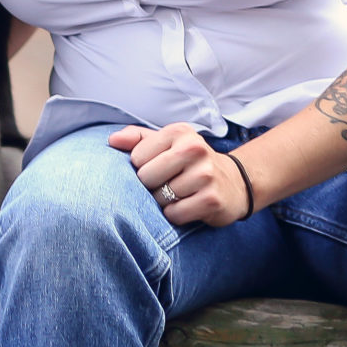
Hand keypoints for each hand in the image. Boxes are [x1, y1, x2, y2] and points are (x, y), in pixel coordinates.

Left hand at [109, 123, 253, 226]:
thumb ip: (137, 138)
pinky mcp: (212, 199)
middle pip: (146, 177)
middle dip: (151, 186)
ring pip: (160, 198)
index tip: (159, 168)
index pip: (136, 157)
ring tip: (180, 194)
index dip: (142, 168)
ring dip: (164, 202)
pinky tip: (188, 206)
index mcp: (179, 132)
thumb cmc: (190, 162)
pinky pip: (175, 214)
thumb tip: (112, 140)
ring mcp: (205, 174)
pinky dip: (176, 215)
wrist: (234, 182)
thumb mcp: (167, 143)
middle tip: (168, 184)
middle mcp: (194, 149)